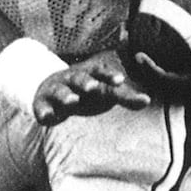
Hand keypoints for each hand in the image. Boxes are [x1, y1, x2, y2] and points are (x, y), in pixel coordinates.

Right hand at [32, 50, 151, 125]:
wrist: (50, 91)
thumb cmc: (85, 92)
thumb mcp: (106, 93)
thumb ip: (126, 97)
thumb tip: (147, 100)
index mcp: (90, 75)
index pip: (101, 72)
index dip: (109, 76)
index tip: (120, 79)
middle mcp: (72, 80)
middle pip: (79, 79)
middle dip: (85, 82)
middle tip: (93, 87)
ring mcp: (56, 91)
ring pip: (60, 92)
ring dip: (66, 96)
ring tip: (72, 101)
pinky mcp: (43, 104)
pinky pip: (43, 108)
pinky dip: (44, 112)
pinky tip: (48, 117)